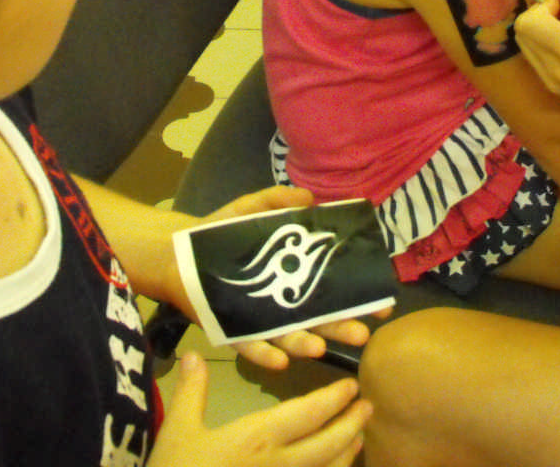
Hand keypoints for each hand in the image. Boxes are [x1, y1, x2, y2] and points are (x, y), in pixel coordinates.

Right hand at [150, 352, 369, 466]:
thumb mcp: (178, 430)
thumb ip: (191, 391)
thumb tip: (194, 354)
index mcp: (258, 437)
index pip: (308, 413)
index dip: (334, 399)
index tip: (351, 386)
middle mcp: (278, 464)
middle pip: (329, 444)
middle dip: (351, 424)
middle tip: (368, 408)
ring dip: (345, 454)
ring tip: (357, 439)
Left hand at [200, 187, 390, 370]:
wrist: (178, 254)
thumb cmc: (221, 233)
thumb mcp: (252, 209)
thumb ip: (278, 201)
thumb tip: (311, 198)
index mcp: (295, 277)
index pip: (333, 290)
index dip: (358, 298)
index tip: (382, 303)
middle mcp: (283, 304)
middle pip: (319, 321)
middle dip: (341, 329)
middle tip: (362, 333)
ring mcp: (259, 321)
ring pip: (289, 339)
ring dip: (305, 345)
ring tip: (319, 348)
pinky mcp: (231, 331)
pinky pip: (251, 348)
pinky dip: (265, 356)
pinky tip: (279, 361)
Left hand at [515, 0, 559, 116]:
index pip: (530, 20)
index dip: (545, 3)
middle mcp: (556, 72)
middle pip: (522, 29)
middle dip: (542, 13)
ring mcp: (551, 83)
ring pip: (524, 40)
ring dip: (543, 25)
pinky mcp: (550, 86)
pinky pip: (534, 52)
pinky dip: (546, 39)